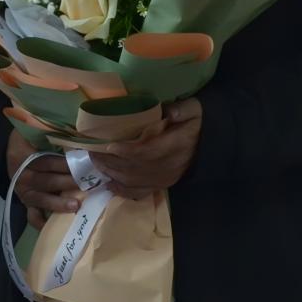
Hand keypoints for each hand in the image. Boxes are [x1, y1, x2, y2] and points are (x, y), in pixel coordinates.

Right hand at [8, 134, 81, 220]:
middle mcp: (23, 176)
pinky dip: (41, 222)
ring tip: (75, 205)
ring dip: (58, 203)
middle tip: (87, 184)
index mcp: (24, 157)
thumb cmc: (28, 141)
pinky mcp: (26, 203)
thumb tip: (77, 136)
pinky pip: (32, 215)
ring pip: (42, 199)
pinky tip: (52, 226)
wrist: (9, 153)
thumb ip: (50, 134)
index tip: (85, 164)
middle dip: (68, 183)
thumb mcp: (32, 132)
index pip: (47, 162)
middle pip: (47, 181)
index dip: (66, 164)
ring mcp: (24, 192)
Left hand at [88, 99, 202, 198]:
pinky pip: (139, 192)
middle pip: (133, 168)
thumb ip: (183, 110)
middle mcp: (167, 166)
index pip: (147, 152)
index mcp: (175, 146)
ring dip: (111, 173)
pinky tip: (108, 183)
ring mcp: (164, 178)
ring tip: (95, 162)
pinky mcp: (162, 185)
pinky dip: (122, 190)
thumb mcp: (196, 110)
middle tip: (92, 150)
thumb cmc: (198, 124)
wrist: (210, 145)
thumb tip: (170, 110)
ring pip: (132, 181)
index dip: (126, 151)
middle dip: (110, 160)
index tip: (108, 145)